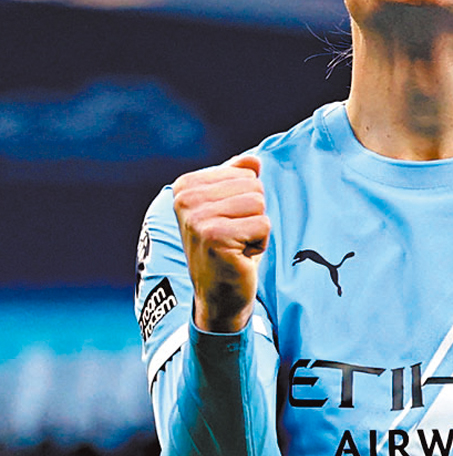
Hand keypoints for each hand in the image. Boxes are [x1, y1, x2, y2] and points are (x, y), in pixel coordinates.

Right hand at [172, 155, 269, 332]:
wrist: (219, 295)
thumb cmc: (229, 249)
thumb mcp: (231, 209)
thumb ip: (238, 179)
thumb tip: (254, 159)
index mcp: (187, 186)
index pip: (246, 173)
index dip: (246, 202)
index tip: (229, 223)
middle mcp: (186, 199)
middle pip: (254, 186)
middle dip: (254, 215)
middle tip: (235, 238)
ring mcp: (197, 218)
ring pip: (259, 204)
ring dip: (257, 230)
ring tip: (237, 246)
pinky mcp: (214, 237)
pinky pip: (263, 225)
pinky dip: (260, 244)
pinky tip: (240, 257)